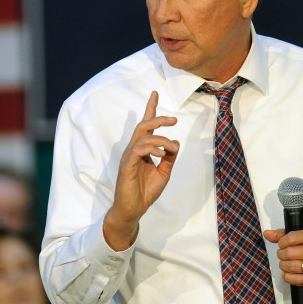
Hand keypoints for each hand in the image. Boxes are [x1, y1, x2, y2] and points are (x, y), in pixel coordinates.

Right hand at [104, 91, 178, 249]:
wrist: (133, 209)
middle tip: (174, 120)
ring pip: (144, 136)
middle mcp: (134, 149)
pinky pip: (139, 149)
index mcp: (142, 150)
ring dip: (161, 140)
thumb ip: (169, 158)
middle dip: (158, 119)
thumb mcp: (164, 173)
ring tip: (170, 149)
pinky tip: (160, 154)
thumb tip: (175, 143)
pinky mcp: (127, 165)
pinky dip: (152, 149)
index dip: (150, 109)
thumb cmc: (145, 191)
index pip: (146, 126)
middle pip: (144, 126)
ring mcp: (129, 156)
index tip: (154, 93)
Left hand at [263, 228, 302, 297]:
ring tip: (286, 264)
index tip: (282, 245)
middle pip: (289, 253)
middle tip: (283, 255)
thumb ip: (284, 234)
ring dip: (283, 266)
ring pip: (291, 267)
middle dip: (281, 255)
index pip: (291, 238)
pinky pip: (296, 280)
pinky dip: (287, 277)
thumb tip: (266, 233)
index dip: (281, 242)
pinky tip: (289, 274)